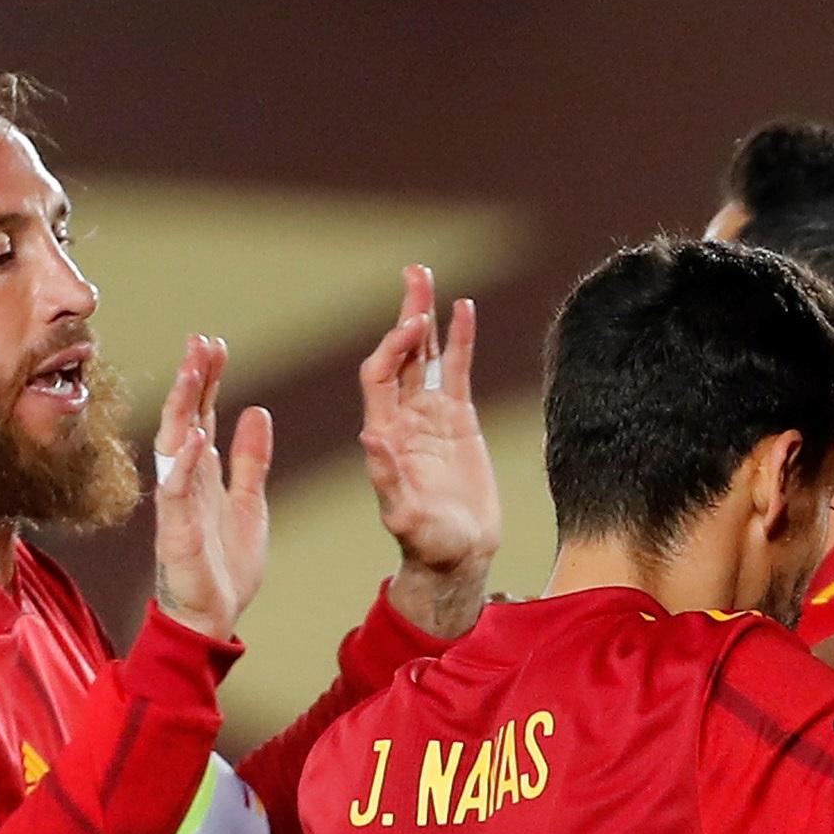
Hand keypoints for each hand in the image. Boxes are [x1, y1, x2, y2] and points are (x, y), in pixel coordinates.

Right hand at [145, 335, 276, 644]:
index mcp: (203, 474)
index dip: (207, 379)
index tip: (214, 344)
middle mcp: (186, 482)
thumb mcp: (250, 503)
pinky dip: (184, 464)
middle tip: (200, 340)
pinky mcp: (176, 533)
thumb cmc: (226, 565)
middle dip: (192, 380)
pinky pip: (177, 493)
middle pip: (186, 419)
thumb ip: (251, 460)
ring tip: (191, 371)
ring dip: (182, 408)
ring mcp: (178, 505)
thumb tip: (256, 410)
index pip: (202, 414)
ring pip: (175, 446)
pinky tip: (194, 435)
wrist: (215, 618)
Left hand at [354, 269, 496, 634]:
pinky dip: (459, 341)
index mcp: (385, 436)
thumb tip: (370, 437)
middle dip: (406, 315)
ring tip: (425, 276)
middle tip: (414, 274)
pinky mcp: (458, 422)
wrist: (456, 559)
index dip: (392, 348)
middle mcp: (404, 419)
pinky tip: (463, 309)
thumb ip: (387, 480)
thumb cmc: (426, 546)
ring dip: (425, 317)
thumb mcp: (403, 517)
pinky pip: (456, 372)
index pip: (379, 376)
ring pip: (425, 356)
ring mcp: (430, 417)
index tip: (413, 326)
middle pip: (399, 354)